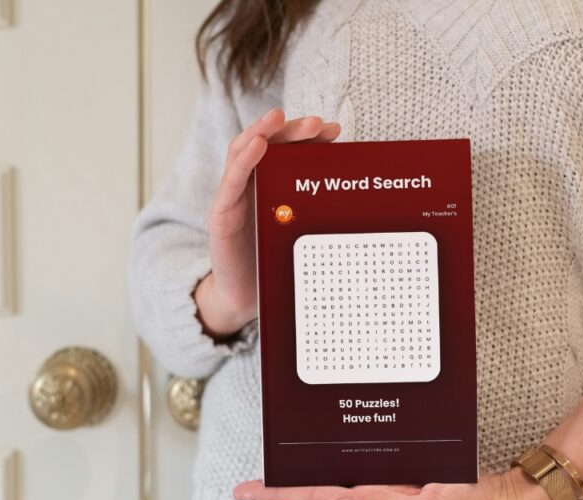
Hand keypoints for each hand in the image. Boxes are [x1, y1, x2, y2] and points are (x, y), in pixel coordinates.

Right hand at [195, 108, 340, 336]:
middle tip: (317, 123)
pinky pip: (231, 181)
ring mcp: (234, 196)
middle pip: (269, 144)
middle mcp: (252, 184)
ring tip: (278, 117)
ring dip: (262, 131)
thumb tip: (362, 197)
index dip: (310, 138)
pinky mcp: (220, 214)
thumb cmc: (277, 262)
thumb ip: (319, 211)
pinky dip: (243, 159)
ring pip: (243, 151)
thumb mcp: (303, 232)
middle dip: (292, 129)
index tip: (335, 131)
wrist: (246, 298)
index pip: (289, 151)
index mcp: (274, 185)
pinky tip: (257, 145)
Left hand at [233, 466, 555, 499]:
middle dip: (283, 491)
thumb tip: (344, 499)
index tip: (252, 492)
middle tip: (245, 489)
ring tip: (272, 476)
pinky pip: (361, 471)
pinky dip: (338, 466)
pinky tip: (327, 458)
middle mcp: (379, 498)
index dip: (287, 495)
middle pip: (321, 492)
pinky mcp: (401, 477)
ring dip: (306, 478)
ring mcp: (389, 489)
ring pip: (337, 480)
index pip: (324, 499)